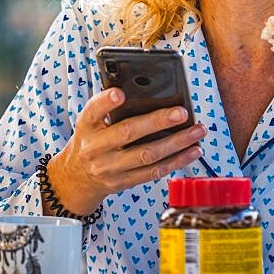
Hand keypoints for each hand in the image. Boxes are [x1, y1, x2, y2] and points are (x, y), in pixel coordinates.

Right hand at [44, 89, 206, 215]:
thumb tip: (147, 91)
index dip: (106, 102)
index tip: (120, 93)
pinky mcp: (124, 182)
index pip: (93, 111)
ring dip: (177, 143)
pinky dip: (177, 161)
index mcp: (86, 126)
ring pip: (147, 155)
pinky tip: (193, 150)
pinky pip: (154, 172)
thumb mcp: (91, 122)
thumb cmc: (92, 140)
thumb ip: (111, 109)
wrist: (76, 177)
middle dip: (157, 122)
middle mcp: (96, 148)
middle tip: (182, 112)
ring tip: (197, 131)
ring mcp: (110, 168)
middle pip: (128, 133)